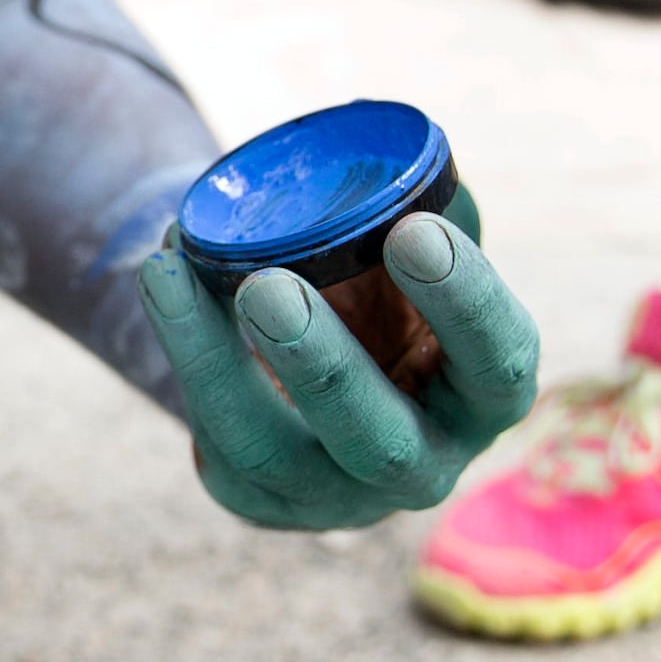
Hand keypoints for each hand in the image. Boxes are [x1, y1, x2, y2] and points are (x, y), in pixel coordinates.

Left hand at [141, 201, 539, 528]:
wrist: (305, 353)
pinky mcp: (256, 494)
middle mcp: (421, 465)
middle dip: (323, 369)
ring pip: (268, 448)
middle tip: (269, 287)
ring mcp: (334, 495)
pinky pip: (211, 431)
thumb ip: (422, 214)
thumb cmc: (383, 289)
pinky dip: (180, 348)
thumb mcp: (412, 258)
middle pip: (378, 442)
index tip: (411, 230)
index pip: (499, 364)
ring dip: (216, 360)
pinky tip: (161, 276)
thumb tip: (405, 165)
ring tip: (175, 272)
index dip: (464, 304)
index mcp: (482, 398)